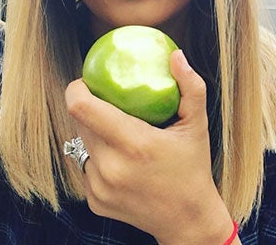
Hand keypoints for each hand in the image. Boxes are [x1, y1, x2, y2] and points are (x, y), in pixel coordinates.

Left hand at [65, 49, 234, 244]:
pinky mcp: (94, 200)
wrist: (187, 220)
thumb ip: (190, 86)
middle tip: (108, 99)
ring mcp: (98, 187)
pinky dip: (97, 154)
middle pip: (78, 122)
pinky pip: (85, 165)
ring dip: (93, 130)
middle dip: (87, 105)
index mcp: (133, 145)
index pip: (81, 108)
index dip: (77, 88)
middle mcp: (110, 168)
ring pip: (81, 143)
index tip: (89, 80)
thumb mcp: (198, 124)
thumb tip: (176, 55)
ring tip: (116, 127)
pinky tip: (120, 156)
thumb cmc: (193, 167)